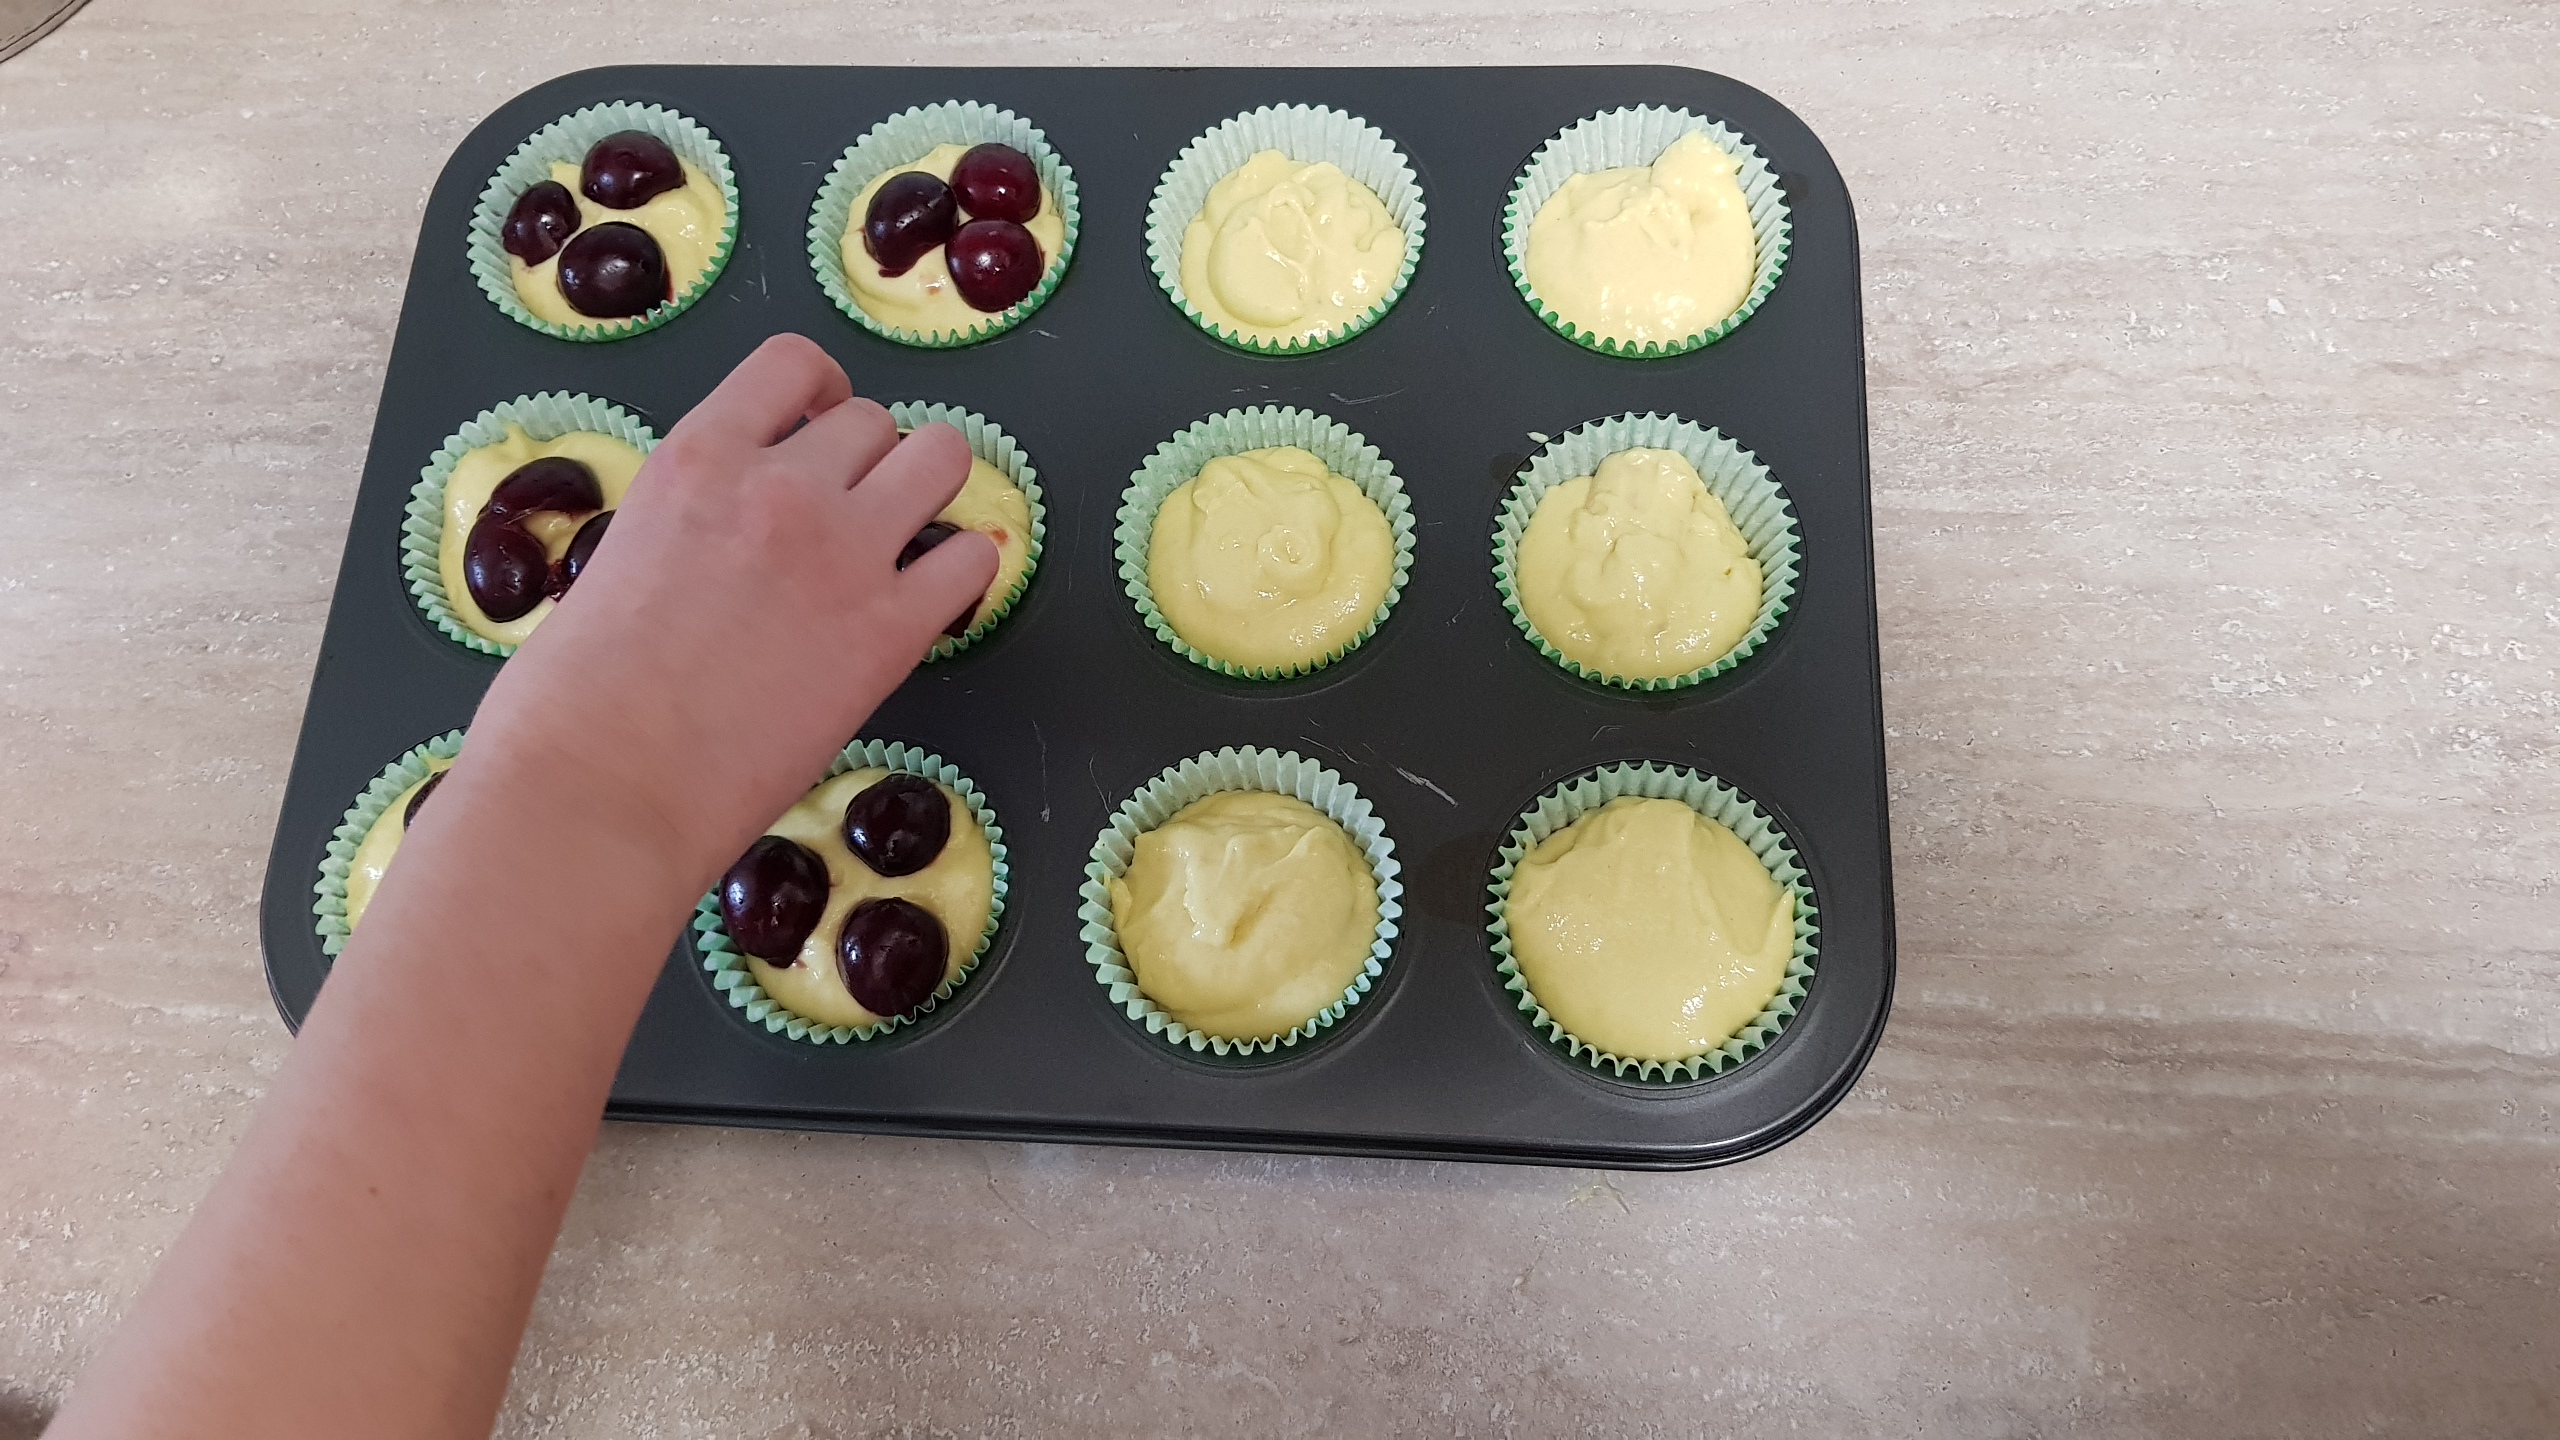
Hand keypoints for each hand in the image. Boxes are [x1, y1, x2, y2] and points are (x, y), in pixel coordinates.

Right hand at [462, 333, 998, 892]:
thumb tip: (717, 547)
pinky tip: (927, 604)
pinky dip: (959, 574)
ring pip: (940, 460)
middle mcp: (781, 485)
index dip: (822, 390)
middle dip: (867, 461)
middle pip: (873, 421)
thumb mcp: (616, 558)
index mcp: (698, 457)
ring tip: (902, 540)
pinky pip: (971, 562)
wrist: (600, 787)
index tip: (823, 421)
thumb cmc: (570, 701)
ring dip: (928, 492)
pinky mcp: (891, 631)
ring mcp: (845, 553)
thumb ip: (688, 527)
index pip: (791, 363)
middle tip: (850, 516)